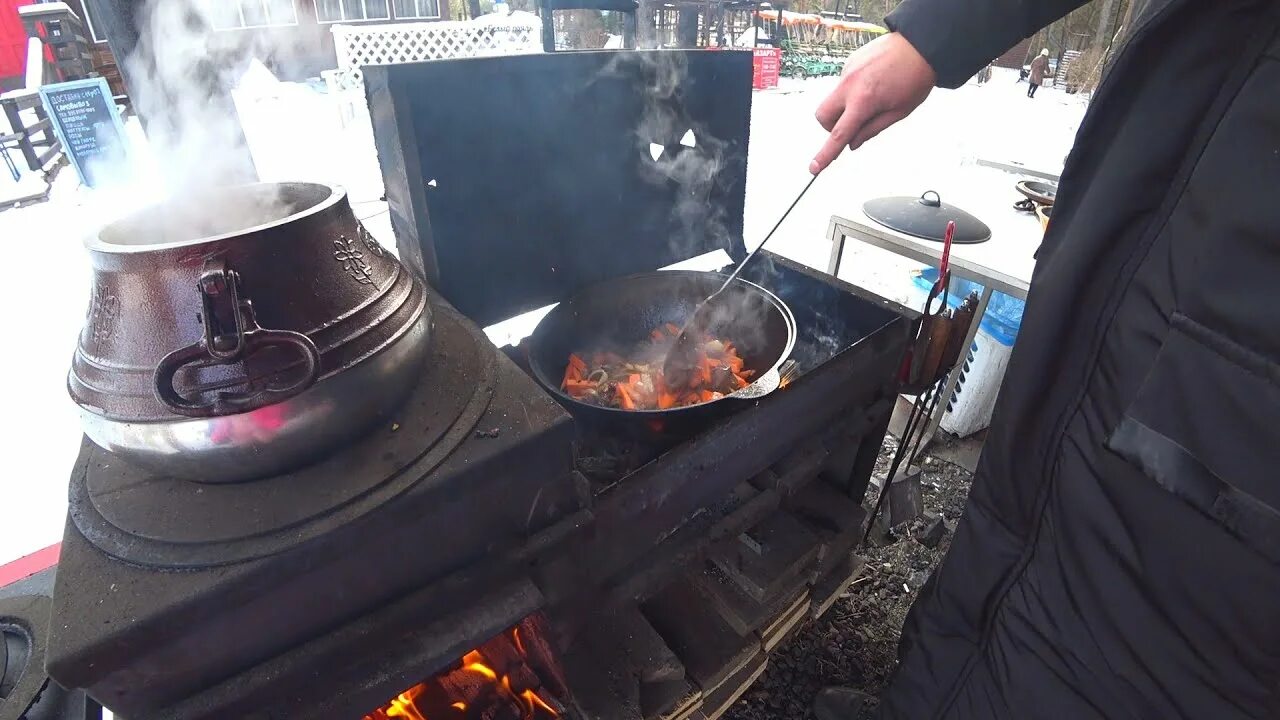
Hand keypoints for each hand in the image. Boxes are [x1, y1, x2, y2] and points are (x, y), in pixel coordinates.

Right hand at [810, 32, 936, 174]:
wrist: (921, 44)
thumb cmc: (915, 78)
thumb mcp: (899, 112)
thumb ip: (872, 129)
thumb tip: (853, 143)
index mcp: (864, 101)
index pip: (839, 134)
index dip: (826, 154)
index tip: (814, 167)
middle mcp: (849, 85)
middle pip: (823, 115)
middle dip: (831, 125)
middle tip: (852, 125)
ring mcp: (847, 71)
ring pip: (834, 98)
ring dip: (845, 106)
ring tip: (874, 96)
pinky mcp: (850, 62)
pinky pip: (844, 83)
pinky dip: (853, 89)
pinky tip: (874, 82)